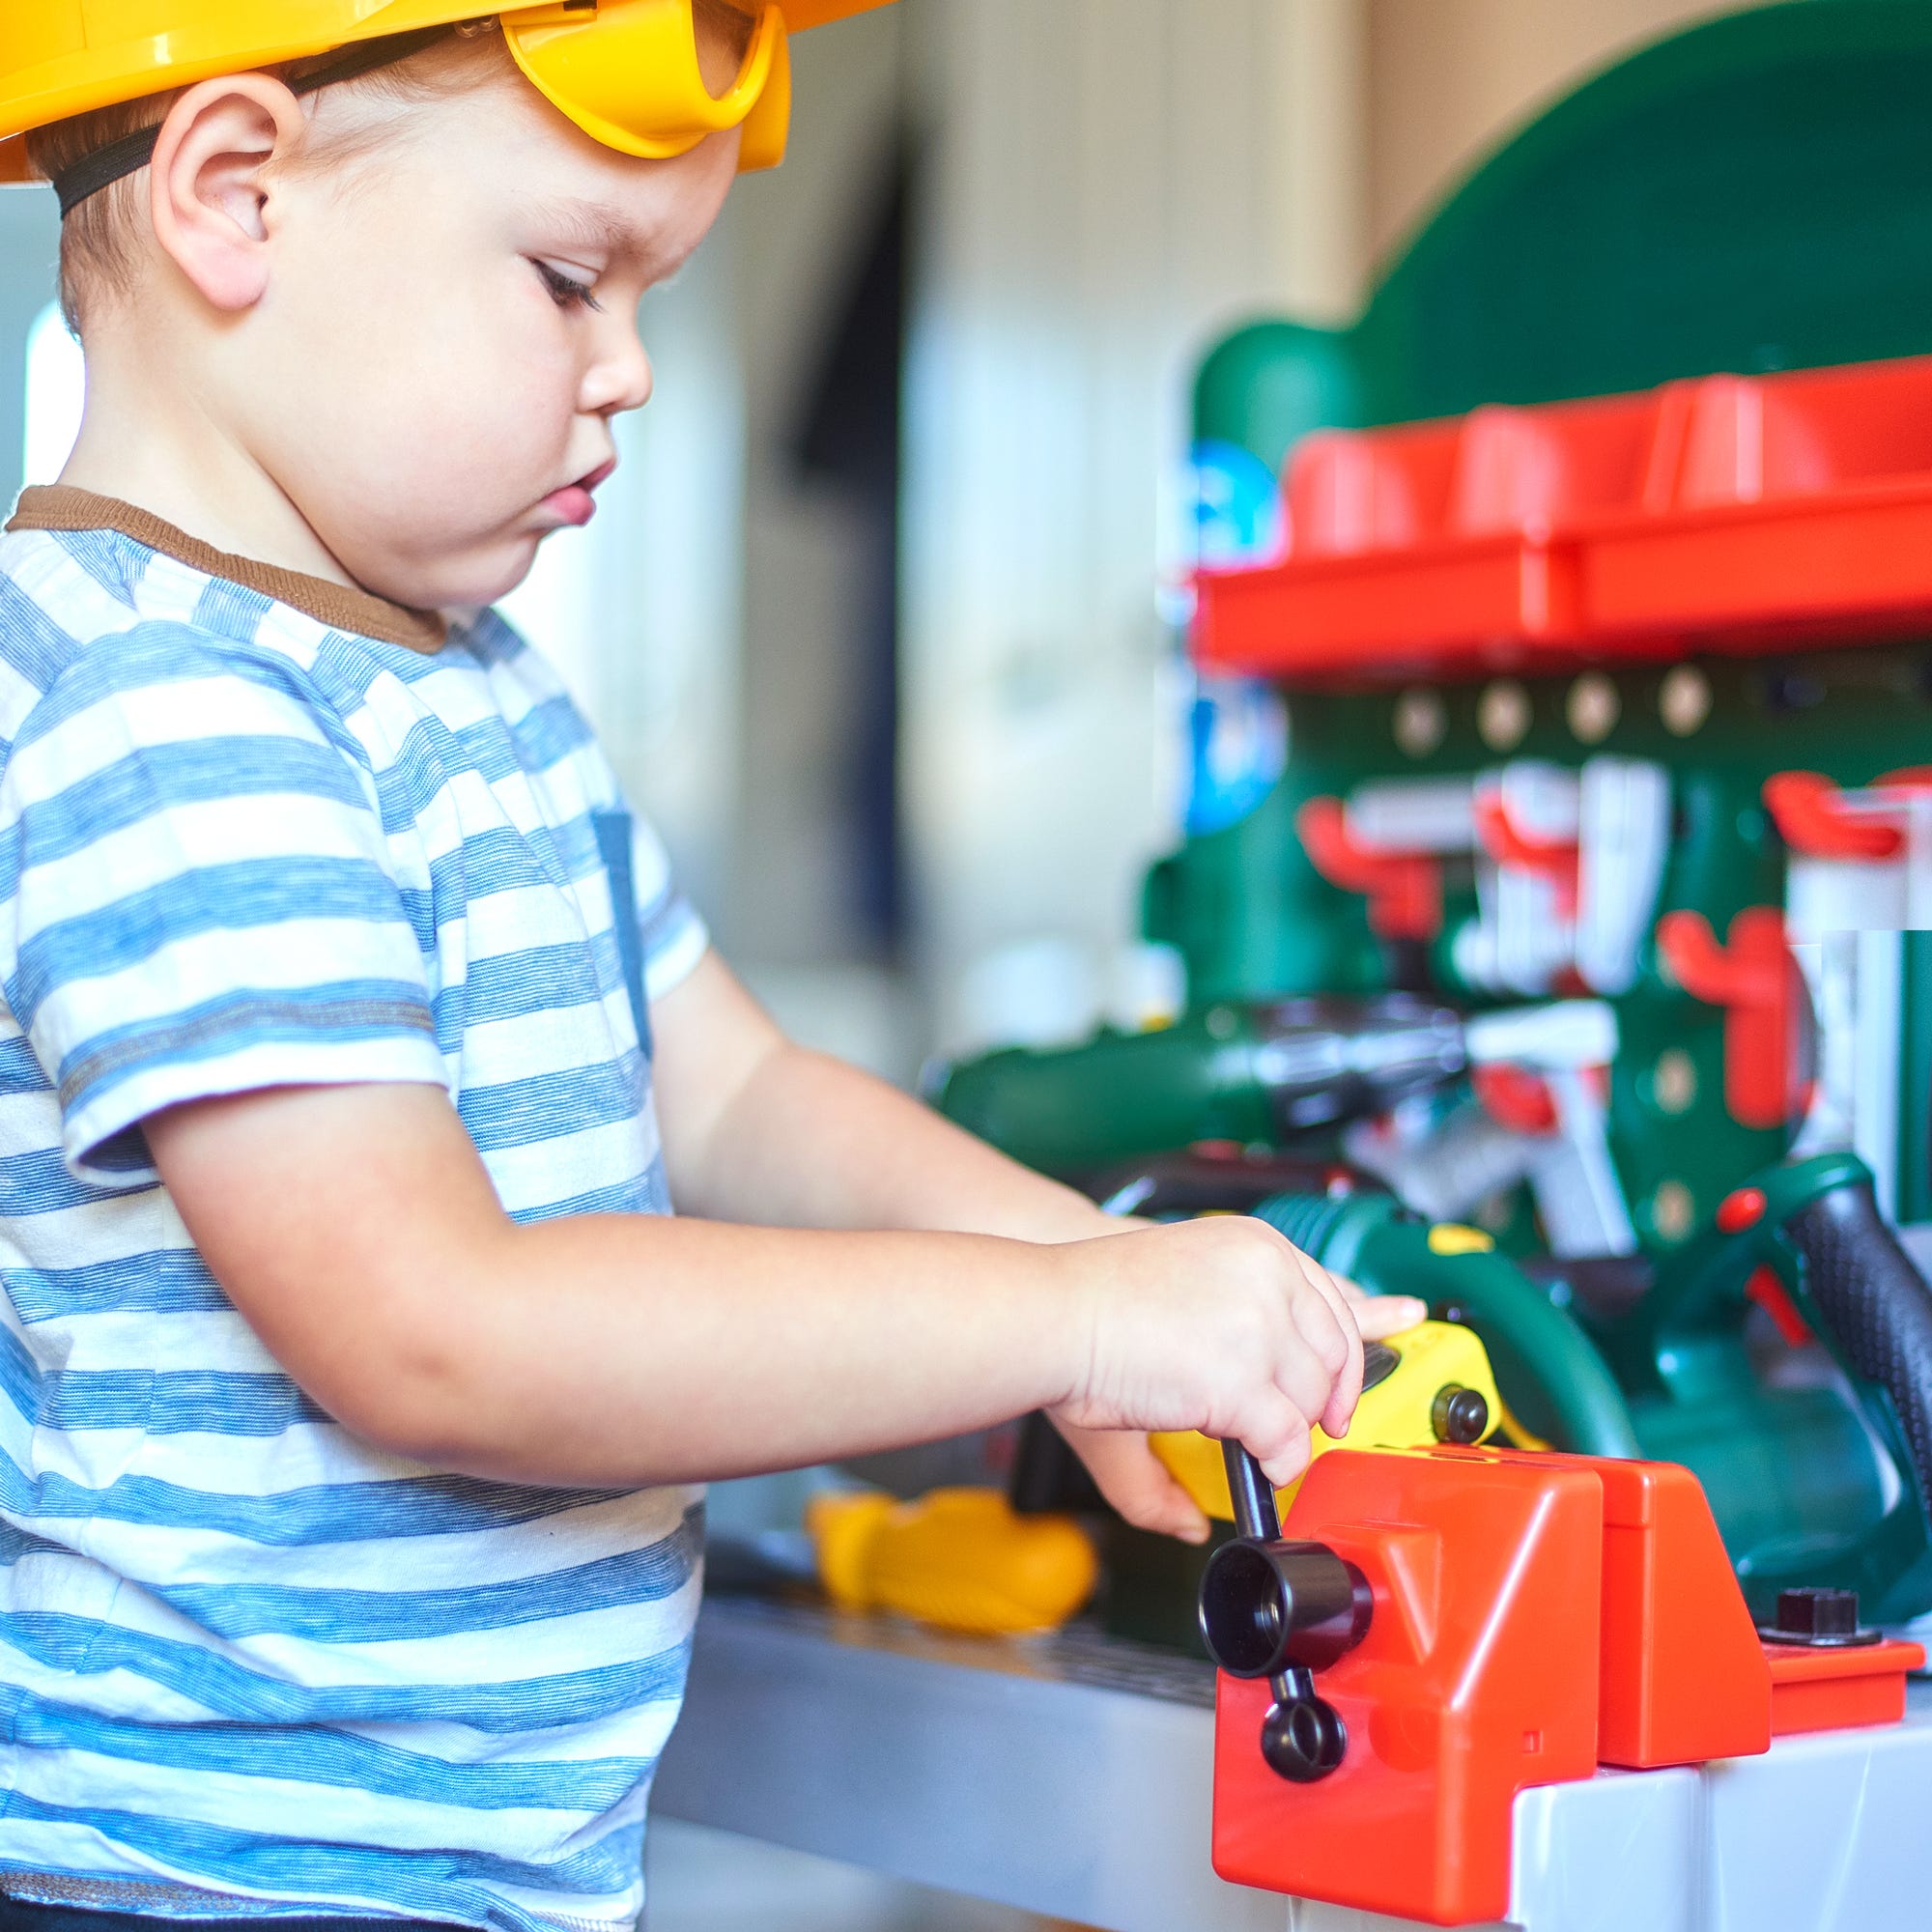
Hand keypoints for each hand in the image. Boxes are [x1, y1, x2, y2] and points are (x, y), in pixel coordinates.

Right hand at [1050, 1216, 1426, 1502]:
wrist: (1053, 1312)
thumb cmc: (1097, 1299)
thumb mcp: (1190, 1289)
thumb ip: (1251, 1323)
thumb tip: (1285, 1371)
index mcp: (1257, 1246)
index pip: (1333, 1291)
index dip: (1362, 1326)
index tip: (1399, 1324)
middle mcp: (1270, 1278)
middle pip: (1332, 1355)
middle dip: (1324, 1394)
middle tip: (1314, 1420)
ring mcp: (1259, 1328)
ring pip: (1310, 1401)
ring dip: (1287, 1427)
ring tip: (1242, 1430)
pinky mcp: (1242, 1381)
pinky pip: (1285, 1437)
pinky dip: (1276, 1459)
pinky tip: (1260, 1462)